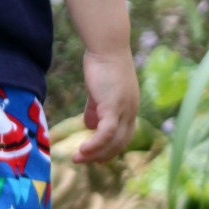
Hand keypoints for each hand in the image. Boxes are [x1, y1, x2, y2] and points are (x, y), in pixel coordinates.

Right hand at [73, 50, 138, 164]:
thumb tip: (88, 125)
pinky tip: (82, 150)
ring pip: (113, 142)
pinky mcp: (114, 106)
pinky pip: (106, 133)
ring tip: (77, 159)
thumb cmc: (101, 63)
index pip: (123, 135)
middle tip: (84, 161)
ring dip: (95, 153)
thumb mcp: (98, 91)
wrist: (107, 47)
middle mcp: (131, 111)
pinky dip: (95, 144)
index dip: (111, 149)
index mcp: (129, 107)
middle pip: (120, 143)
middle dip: (101, 155)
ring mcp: (124, 110)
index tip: (96, 157)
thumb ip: (95, 109)